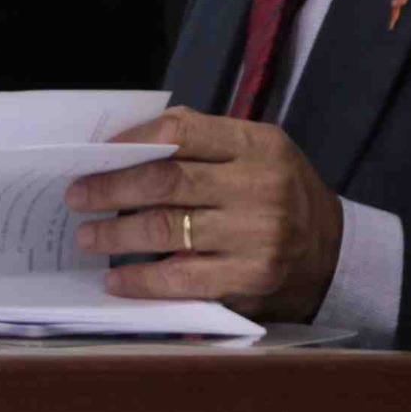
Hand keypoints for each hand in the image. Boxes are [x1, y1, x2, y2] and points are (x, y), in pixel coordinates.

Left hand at [65, 109, 342, 322]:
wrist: (334, 253)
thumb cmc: (277, 194)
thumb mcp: (257, 152)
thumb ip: (202, 142)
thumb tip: (122, 143)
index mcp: (258, 145)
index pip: (182, 131)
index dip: (131, 141)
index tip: (96, 154)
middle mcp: (260, 188)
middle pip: (167, 181)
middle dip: (110, 188)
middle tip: (76, 196)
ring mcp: (256, 236)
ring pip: (167, 230)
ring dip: (116, 234)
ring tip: (87, 236)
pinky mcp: (249, 279)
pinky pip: (181, 279)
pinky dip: (141, 280)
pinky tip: (116, 280)